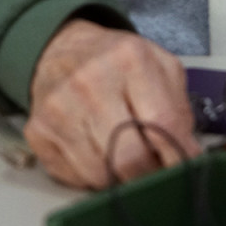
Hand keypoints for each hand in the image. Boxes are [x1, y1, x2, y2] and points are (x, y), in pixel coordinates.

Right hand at [25, 19, 200, 188]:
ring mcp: (59, 109)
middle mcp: (89, 82)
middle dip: (148, 174)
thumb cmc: (116, 62)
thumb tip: (188, 157)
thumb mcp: (160, 67)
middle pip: (129, 158)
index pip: (162, 125)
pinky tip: (97, 153)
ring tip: (124, 157)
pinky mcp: (38, 132)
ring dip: (120, 177)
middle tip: (154, 171)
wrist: (61, 48)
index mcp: (129, 60)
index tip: (183, 168)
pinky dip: (92, 175)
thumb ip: (180, 109)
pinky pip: (74, 177)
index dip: (177, 156)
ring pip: (101, 174)